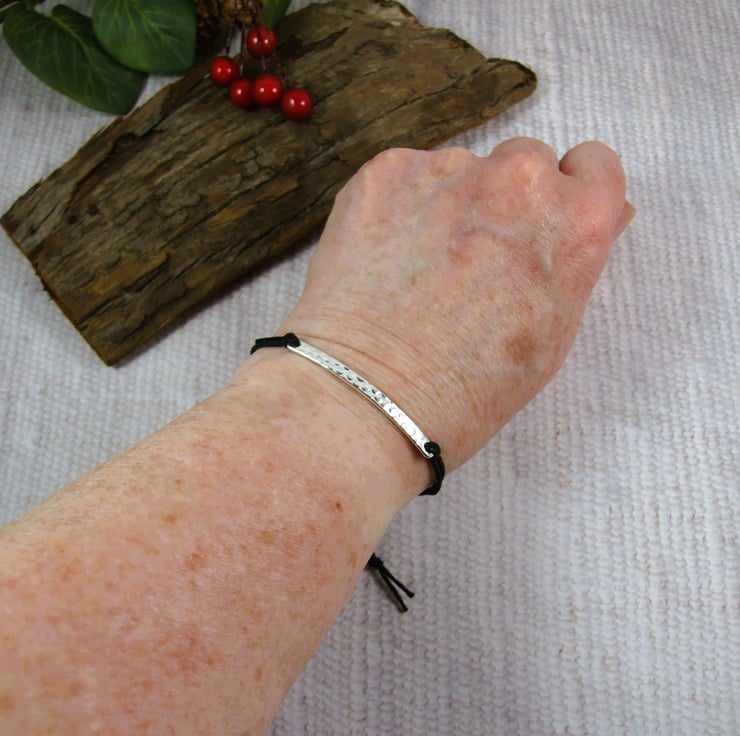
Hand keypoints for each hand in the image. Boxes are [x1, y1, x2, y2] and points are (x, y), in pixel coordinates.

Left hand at [280, 137, 630, 470]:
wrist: (371, 395)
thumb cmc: (468, 388)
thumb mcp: (552, 333)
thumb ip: (574, 259)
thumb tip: (589, 214)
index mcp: (575, 219)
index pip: (593, 164)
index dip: (567, 195)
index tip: (542, 224)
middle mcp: (518, 180)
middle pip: (524, 163)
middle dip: (506, 201)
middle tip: (474, 258)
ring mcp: (448, 168)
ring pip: (460, 169)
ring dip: (448, 202)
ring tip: (419, 268)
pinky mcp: (386, 172)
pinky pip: (406, 175)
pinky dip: (400, 205)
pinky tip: (386, 257)